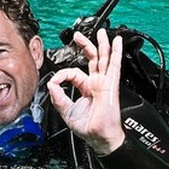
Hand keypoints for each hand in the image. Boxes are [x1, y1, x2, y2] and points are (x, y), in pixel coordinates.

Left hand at [47, 29, 125, 155]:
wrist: (99, 137)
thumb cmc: (88, 128)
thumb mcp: (67, 111)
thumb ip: (58, 97)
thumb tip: (51, 84)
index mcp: (86, 89)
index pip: (73, 73)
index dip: (61, 75)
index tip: (54, 82)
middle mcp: (96, 84)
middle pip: (91, 59)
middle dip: (85, 46)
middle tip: (78, 36)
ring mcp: (104, 83)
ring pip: (103, 58)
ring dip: (101, 44)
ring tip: (100, 32)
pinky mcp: (110, 85)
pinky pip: (114, 65)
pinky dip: (116, 52)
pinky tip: (117, 42)